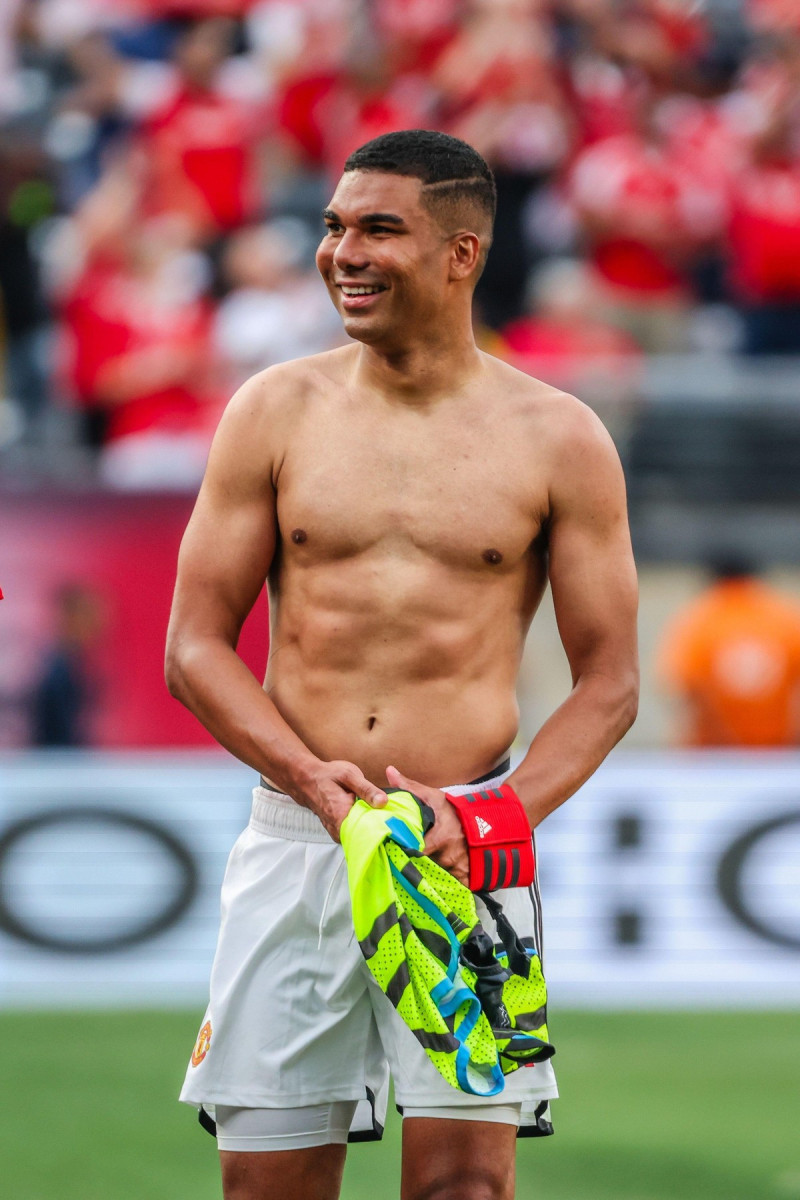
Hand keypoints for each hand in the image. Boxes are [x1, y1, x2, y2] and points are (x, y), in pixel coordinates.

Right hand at [297, 760, 386, 841]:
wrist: (308, 780)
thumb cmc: (328, 776)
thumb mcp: (349, 775)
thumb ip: (367, 789)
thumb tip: (384, 802)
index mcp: (342, 817)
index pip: (368, 831)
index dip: (384, 826)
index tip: (394, 819)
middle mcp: (338, 830)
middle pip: (366, 836)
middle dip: (380, 826)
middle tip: (390, 815)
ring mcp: (338, 834)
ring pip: (361, 836)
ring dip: (372, 826)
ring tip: (380, 814)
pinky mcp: (339, 834)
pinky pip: (356, 834)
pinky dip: (364, 826)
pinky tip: (369, 816)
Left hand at [386, 765, 468, 885]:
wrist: (489, 823)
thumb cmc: (456, 811)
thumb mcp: (433, 797)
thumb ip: (409, 787)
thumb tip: (389, 771)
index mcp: (440, 838)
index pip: (415, 851)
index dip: (403, 852)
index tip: (392, 851)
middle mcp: (449, 856)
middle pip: (423, 866)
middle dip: (413, 865)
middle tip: (400, 863)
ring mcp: (458, 869)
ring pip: (434, 877)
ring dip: (426, 875)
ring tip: (414, 873)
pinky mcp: (466, 879)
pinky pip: (449, 887)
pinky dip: (441, 885)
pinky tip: (433, 882)